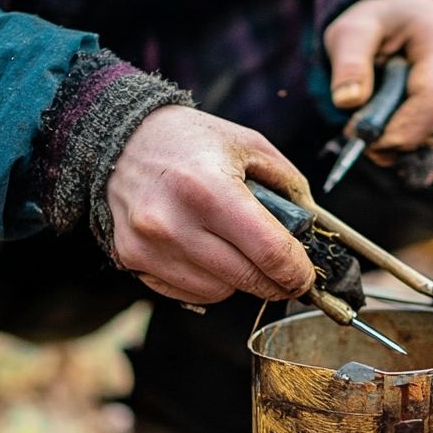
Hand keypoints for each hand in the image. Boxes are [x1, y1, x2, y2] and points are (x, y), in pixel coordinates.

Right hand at [106, 106, 314, 303]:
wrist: (118, 139)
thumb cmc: (188, 140)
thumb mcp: (247, 144)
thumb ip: (288, 185)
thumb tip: (313, 228)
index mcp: (209, 188)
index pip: (270, 252)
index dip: (297, 272)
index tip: (306, 276)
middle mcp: (175, 221)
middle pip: (249, 279)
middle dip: (276, 281)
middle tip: (286, 273)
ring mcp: (150, 246)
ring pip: (221, 292)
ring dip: (240, 280)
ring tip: (235, 248)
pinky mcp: (134, 260)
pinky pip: (192, 293)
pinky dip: (210, 283)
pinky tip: (207, 254)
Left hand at [324, 0, 432, 165]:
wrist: (399, 22)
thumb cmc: (377, 25)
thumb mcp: (352, 31)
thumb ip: (349, 63)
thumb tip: (347, 101)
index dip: (404, 127)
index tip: (368, 141)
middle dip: (406, 143)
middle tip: (366, 147)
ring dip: (413, 152)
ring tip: (376, 149)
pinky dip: (419, 153)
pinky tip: (393, 156)